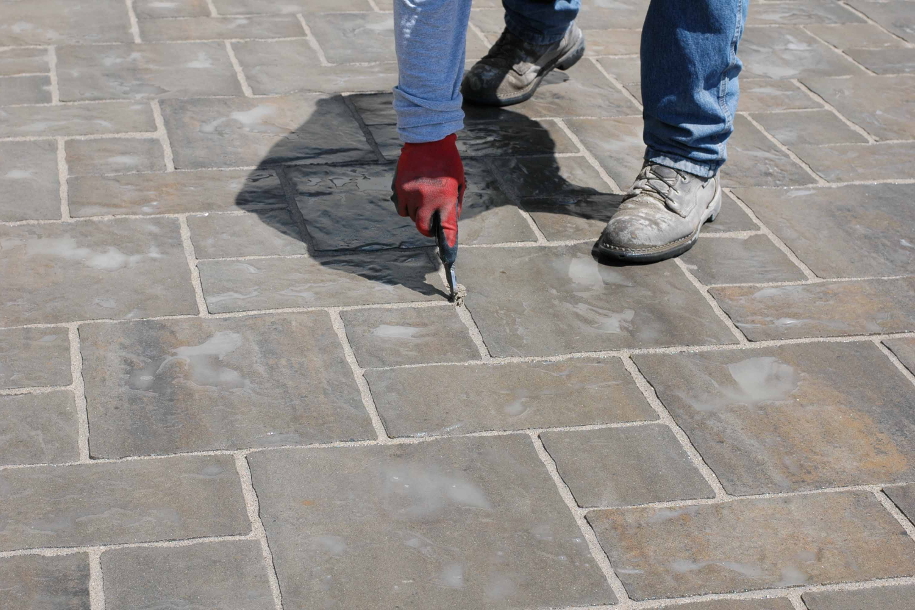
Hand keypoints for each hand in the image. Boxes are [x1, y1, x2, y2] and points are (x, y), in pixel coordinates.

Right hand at [391, 133, 465, 247]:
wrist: (427, 139)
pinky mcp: (399, 188)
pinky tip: (413, 198)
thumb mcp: (459, 182)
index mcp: (445, 197)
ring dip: (418, 215)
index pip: (446, 226)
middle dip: (427, 230)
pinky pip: (401, 209)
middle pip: (423, 227)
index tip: (448, 250)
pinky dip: (407, 208)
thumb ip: (455, 203)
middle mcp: (426, 199)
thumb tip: (450, 221)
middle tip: (432, 226)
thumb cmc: (448, 161)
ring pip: (411, 217)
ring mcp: (410, 194)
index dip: (448, 241)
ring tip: (424, 202)